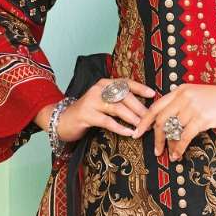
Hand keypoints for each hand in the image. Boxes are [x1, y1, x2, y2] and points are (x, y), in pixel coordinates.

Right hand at [38, 77, 158, 143]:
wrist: (63, 120)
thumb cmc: (88, 112)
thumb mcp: (103, 102)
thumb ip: (118, 101)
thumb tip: (142, 108)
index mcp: (105, 83)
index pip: (126, 82)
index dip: (140, 88)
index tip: (153, 95)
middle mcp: (98, 89)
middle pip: (124, 96)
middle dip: (140, 108)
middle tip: (150, 119)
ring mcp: (91, 101)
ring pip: (117, 108)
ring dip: (132, 118)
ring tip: (142, 127)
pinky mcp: (86, 114)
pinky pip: (107, 121)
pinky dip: (119, 127)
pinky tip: (128, 133)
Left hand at [130, 80, 215, 159]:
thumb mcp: (199, 96)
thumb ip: (183, 104)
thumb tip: (170, 122)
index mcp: (181, 90)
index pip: (156, 106)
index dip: (144, 120)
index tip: (138, 132)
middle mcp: (184, 97)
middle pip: (160, 119)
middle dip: (155, 137)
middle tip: (155, 150)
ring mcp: (193, 107)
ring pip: (172, 130)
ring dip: (168, 145)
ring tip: (168, 154)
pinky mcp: (202, 118)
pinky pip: (184, 137)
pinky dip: (179, 148)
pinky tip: (177, 155)